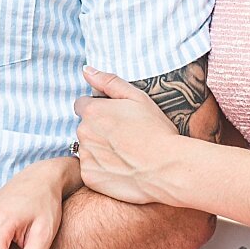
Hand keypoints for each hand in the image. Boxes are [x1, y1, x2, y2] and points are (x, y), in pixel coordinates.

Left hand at [74, 66, 180, 204]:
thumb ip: (108, 82)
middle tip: (124, 138)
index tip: (115, 119)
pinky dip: (101, 170)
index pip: (82, 105)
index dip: (99, 110)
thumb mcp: (137, 98)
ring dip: (99, 150)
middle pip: (84, 127)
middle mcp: (83, 133)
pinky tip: (120, 169)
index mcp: (92, 111)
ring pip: (87, 149)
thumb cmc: (156, 130)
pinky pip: (90, 169)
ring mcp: (85, 157)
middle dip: (98, 130)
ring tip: (124, 154)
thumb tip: (86, 70)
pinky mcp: (89, 178)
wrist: (167, 169)